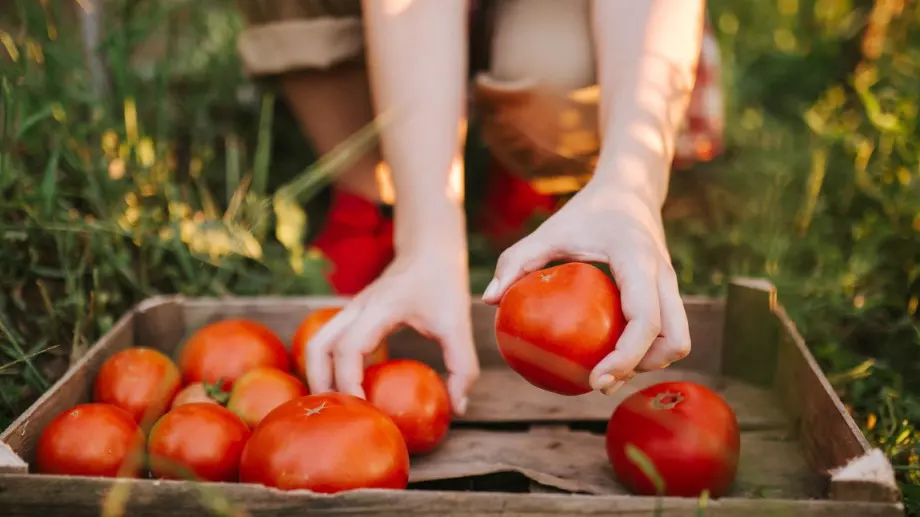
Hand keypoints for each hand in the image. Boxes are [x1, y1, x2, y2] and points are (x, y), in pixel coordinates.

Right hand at [305, 247, 479, 415]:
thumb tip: (458, 408)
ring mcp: (351, 310)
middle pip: (318, 347)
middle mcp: (358, 308)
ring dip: (318, 375)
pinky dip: (328, 365)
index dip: (349, 381)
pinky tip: (345, 388)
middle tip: (339, 413)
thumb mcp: (458, 324)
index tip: (362, 408)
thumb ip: (462, 366)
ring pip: (317, 343)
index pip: (349, 348)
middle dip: (321, 383)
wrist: (429, 250)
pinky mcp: (353, 315)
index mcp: (380, 308)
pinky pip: (328, 341)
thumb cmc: (443, 284)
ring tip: (336, 405)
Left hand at [480, 179, 690, 392]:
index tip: (596, 379)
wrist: (631, 186)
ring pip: (676, 339)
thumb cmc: (587, 210)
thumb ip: (518, 260)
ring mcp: (671, 285)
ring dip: (647, 362)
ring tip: (605, 371)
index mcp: (639, 261)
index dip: (626, 358)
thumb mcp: (550, 230)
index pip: (645, 320)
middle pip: (674, 340)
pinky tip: (608, 353)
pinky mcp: (667, 291)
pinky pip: (665, 330)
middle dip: (642, 369)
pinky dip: (644, 348)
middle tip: (601, 381)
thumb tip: (488, 300)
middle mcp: (664, 276)